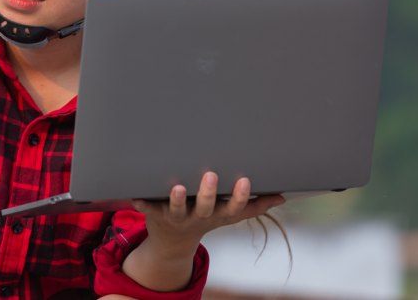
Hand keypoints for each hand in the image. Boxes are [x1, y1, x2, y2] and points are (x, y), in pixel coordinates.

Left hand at [121, 172, 284, 290]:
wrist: (172, 242)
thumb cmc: (204, 219)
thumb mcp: (229, 215)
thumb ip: (254, 206)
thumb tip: (281, 196)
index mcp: (218, 215)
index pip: (233, 208)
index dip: (241, 197)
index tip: (246, 180)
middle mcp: (198, 217)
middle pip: (205, 207)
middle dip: (208, 193)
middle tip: (211, 175)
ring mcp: (176, 216)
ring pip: (177, 209)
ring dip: (178, 200)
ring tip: (178, 187)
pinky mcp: (155, 214)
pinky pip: (147, 209)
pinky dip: (142, 203)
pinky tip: (136, 196)